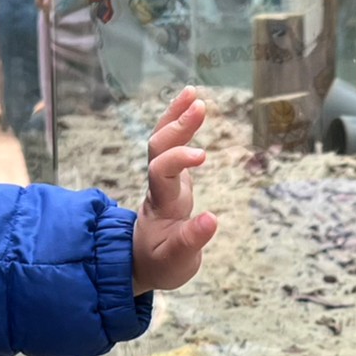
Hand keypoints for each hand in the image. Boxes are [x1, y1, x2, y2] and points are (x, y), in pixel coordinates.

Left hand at [132, 89, 216, 293]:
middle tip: (199, 106)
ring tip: (193, 93)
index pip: (162, 173)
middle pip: (158, 148)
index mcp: (162, 205)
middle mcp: (159, 186)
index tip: (202, 155)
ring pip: (161, 141)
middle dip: (177, 127)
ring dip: (175, 116)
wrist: (143, 260)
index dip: (178, 160)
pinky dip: (178, 121)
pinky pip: (170, 142)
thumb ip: (191, 242)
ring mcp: (163, 178)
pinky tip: (191, 103)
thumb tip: (212, 219)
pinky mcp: (170, 175)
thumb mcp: (176, 263)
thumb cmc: (161, 262)